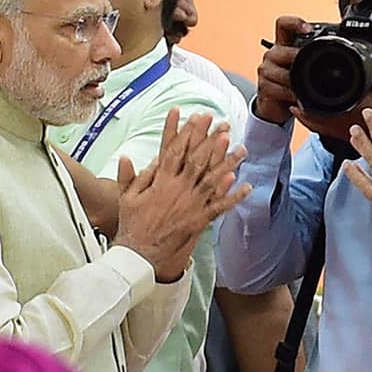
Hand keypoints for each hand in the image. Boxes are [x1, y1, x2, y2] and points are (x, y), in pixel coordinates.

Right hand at [113, 108, 251, 282]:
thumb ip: (129, 176)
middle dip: (211, 140)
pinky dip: (233, 196)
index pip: (175, 150)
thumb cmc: (132, 226)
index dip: (185, 131)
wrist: (140, 255)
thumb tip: (128, 156)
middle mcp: (178, 189)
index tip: (195, 116)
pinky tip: (246, 185)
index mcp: (160, 181)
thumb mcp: (125, 198)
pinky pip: (220, 207)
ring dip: (228, 163)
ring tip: (242, 149)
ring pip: (213, 179)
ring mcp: (191, 204)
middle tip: (223, 124)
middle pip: (198, 159)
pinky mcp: (199, 220)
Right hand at [254, 16, 309, 124]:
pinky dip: (289, 93)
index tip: (308, 29)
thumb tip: (346, 48)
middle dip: (295, 58)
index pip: (284, 25)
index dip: (294, 23)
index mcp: (285, 44)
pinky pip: (276, 88)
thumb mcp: (306, 66)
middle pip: (280, 49)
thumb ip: (317, 55)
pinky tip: (296, 96)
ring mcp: (266, 70)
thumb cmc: (295, 83)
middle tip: (309, 66)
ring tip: (304, 86)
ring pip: (280, 72)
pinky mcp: (263, 86)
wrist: (278, 105)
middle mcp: (273, 54)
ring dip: (294, 80)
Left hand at [291, 46, 371, 142]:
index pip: (319, 104)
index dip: (305, 94)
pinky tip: (305, 111)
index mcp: (349, 111)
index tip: (297, 82)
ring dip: (302, 111)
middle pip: (309, 114)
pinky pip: (319, 129)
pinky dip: (310, 120)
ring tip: (295, 97)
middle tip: (292, 87)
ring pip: (312, 123)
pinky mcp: (341, 134)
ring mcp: (339, 131)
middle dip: (300, 100)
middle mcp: (340, 124)